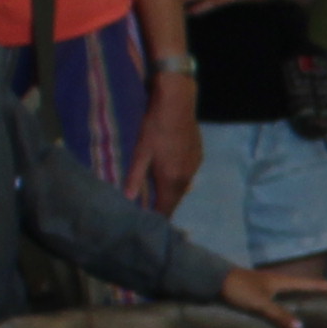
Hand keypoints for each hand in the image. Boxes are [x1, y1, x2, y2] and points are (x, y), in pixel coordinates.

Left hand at [134, 77, 203, 211]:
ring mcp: (195, 167)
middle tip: (150, 209)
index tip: (148, 224)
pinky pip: (188, 175)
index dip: (157, 218)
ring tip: (158, 192)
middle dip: (164, 206)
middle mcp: (187, 177)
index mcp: (172, 179)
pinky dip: (178, 179)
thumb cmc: (155, 127)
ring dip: (171, 192)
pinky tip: (169, 171)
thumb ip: (135, 176)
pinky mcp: (198, 156)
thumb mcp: (141, 151)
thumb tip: (128, 198)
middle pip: (175, 200)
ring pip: (182, 188)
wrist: (177, 103)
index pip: (166, 208)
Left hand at [209, 267, 326, 327]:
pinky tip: (295, 307)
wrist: (216, 281)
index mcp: (284, 281)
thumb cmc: (239, 289)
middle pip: (309, 286)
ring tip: (323, 303)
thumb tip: (300, 327)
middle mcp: (281, 281)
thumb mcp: (260, 304)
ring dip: (311, 295)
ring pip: (297, 291)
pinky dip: (297, 300)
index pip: (314, 284)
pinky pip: (287, 296)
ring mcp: (272, 286)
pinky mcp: (263, 291)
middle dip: (325, 291)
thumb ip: (279, 315)